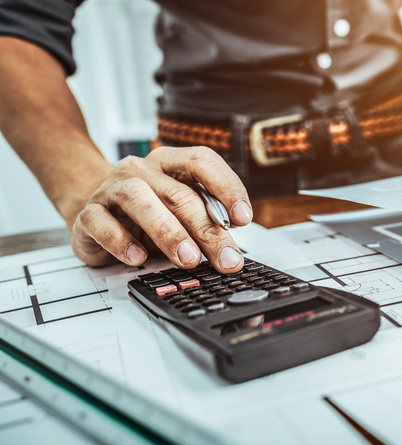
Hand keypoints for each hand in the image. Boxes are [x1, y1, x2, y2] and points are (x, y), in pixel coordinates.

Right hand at [70, 146, 252, 272]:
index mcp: (171, 163)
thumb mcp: (182, 215)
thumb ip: (206, 222)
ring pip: (140, 200)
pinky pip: (101, 222)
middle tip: (226, 258)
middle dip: (207, 230)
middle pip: (179, 194)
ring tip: (189, 258)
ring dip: (168, 232)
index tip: (243, 218)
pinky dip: (121, 241)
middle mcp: (142, 170)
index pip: (202, 161)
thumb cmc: (149, 216)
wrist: (97, 217)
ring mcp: (112, 188)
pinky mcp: (89, 213)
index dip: (226, 187)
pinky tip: (139, 258)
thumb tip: (232, 247)